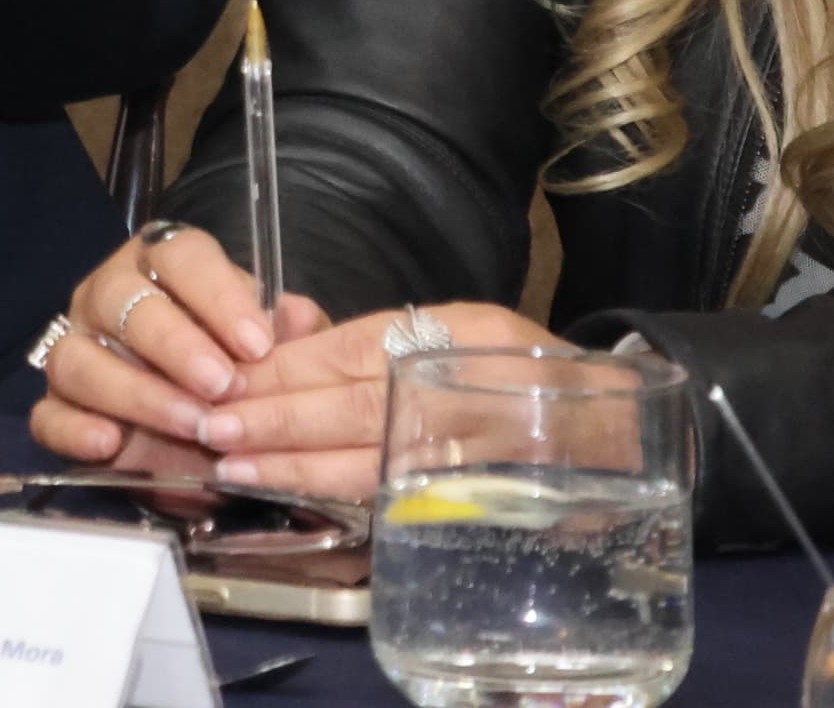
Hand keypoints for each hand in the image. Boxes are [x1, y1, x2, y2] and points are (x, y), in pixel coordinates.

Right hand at [31, 226, 328, 471]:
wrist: (213, 433)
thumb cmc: (241, 372)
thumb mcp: (279, 354)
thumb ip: (293, 337)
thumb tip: (297, 315)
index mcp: (163, 266)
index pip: (178, 255)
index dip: (217, 295)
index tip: (257, 343)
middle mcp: (109, 297)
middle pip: (121, 299)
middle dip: (174, 343)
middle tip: (221, 385)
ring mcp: (76, 350)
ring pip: (78, 357)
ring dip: (135, 391)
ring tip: (190, 425)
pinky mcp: (58, 407)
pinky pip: (47, 414)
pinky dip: (74, 429)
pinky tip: (110, 444)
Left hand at [204, 302, 562, 497]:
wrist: (618, 431)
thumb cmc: (519, 368)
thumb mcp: (454, 329)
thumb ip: (370, 337)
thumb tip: (280, 332)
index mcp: (460, 334)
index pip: (353, 352)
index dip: (285, 372)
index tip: (226, 384)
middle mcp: (472, 391)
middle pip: (359, 407)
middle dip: (280, 422)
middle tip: (215, 430)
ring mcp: (484, 454)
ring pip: (377, 462)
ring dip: (300, 469)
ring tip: (238, 467)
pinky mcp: (487, 504)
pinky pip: (405, 503)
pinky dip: (348, 502)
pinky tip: (303, 499)